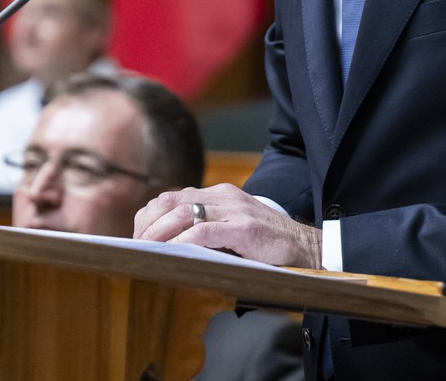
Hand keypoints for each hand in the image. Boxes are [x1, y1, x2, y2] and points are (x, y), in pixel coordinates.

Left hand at [133, 182, 321, 268]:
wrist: (310, 248)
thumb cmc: (270, 245)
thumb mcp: (235, 230)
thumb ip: (209, 229)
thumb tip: (170, 246)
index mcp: (221, 194)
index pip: (172, 196)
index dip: (149, 216)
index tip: (137, 237)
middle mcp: (225, 196)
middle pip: (171, 201)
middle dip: (147, 225)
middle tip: (135, 247)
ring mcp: (235, 210)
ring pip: (183, 213)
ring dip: (158, 233)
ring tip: (146, 251)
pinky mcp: (244, 228)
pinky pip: (204, 231)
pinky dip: (182, 241)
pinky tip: (172, 252)